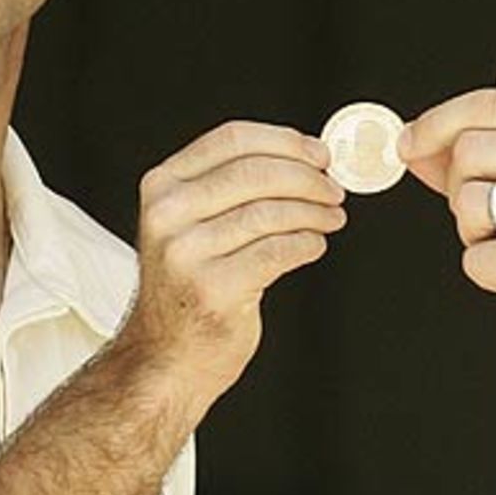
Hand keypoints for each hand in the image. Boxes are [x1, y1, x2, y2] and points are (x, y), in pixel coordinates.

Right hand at [125, 121, 346, 413]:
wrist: (167, 355)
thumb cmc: (188, 287)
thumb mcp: (189, 222)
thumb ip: (232, 186)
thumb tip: (304, 158)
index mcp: (163, 186)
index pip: (232, 139)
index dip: (285, 141)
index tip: (318, 153)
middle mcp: (168, 215)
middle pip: (255, 173)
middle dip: (307, 177)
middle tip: (333, 189)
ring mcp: (186, 253)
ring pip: (271, 213)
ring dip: (314, 212)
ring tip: (331, 218)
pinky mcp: (213, 289)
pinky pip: (278, 252)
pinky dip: (306, 243)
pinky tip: (313, 244)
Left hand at [400, 88, 495, 386]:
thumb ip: (485, 156)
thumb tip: (416, 142)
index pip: (492, 104)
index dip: (438, 121)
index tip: (409, 142)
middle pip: (470, 149)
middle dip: (462, 189)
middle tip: (495, 219)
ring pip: (469, 201)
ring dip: (474, 234)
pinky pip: (478, 258)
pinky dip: (486, 272)